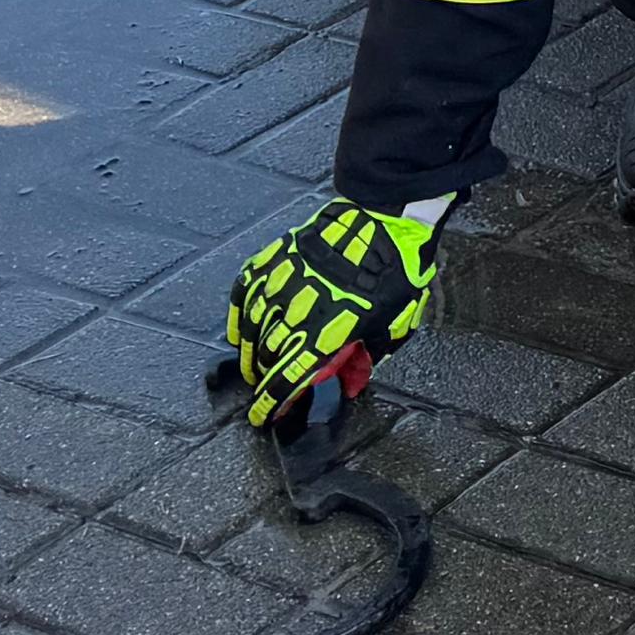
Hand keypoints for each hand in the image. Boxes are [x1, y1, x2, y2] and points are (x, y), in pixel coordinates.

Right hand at [224, 200, 438, 428]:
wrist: (384, 217)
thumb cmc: (395, 272)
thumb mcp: (394, 323)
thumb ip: (367, 356)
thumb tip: (348, 384)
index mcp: (328, 332)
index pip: (289, 378)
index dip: (271, 403)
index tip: (261, 417)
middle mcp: (298, 311)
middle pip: (267, 356)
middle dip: (262, 379)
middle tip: (264, 388)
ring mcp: (282, 283)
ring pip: (253, 328)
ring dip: (249, 353)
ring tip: (252, 365)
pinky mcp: (275, 259)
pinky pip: (246, 292)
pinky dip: (239, 315)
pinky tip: (239, 330)